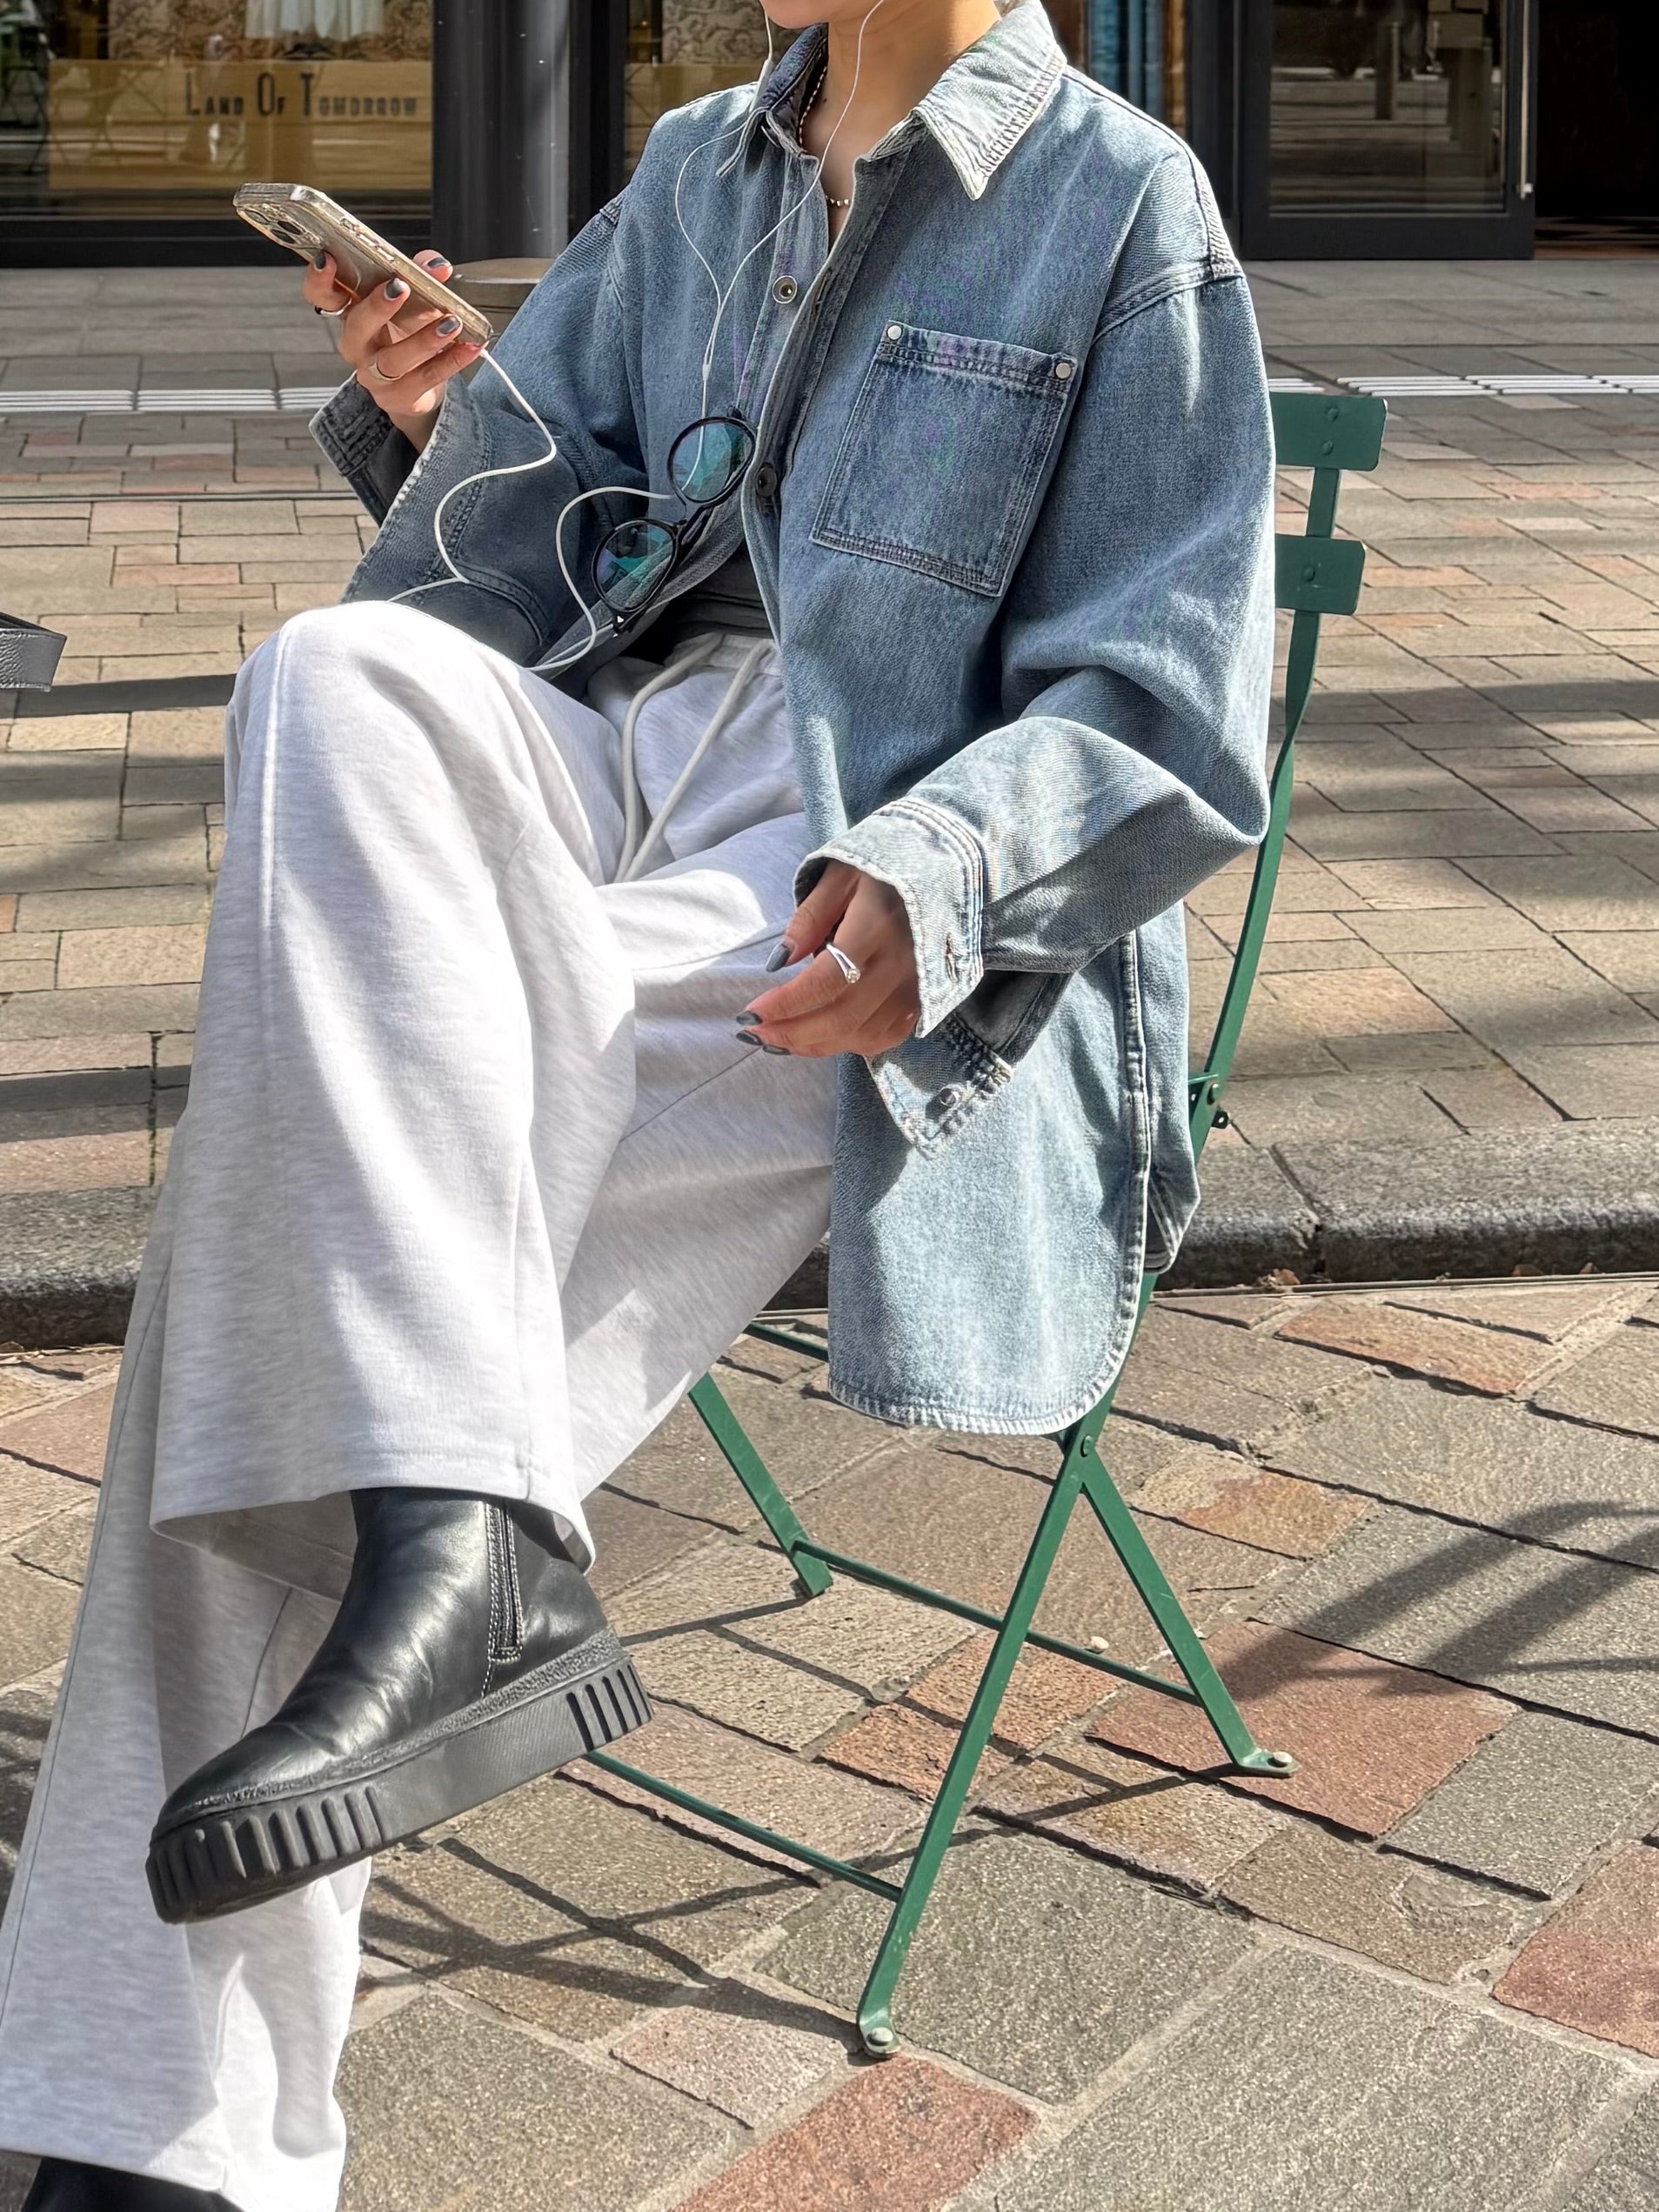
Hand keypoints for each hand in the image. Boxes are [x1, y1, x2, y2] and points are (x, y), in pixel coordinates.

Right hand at [302, 247, 481, 451]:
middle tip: (401, 288)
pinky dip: (453, 361)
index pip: (322, 296)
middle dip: (378, 306)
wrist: (415, 387)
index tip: (328, 259)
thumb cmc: (405, 333)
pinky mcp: (400, 397)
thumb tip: (437, 265)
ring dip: (424, 340)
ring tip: (452, 322)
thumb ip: (420, 276)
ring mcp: (374, 375)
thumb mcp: (410, 301)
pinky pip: (427, 378)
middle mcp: (356, 345)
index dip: (319, 279)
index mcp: (351, 313)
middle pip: (357, 326)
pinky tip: (472, 346)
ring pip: (394, 360)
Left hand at [740, 863, 919, 1058]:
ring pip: (860, 1035)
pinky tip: (816, 1039)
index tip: (750, 1013)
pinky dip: (846, 1046)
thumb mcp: (839, 877)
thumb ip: (809, 918)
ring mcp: (917, 989)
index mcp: (878, 928)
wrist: (944, 874)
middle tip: (753, 1033)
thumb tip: (779, 961)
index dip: (786, 1004)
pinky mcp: (923, 1003)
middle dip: (790, 1032)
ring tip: (776, 1040)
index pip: (826, 981)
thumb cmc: (883, 873)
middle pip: (841, 1017)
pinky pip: (882, 1039)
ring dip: (812, 1045)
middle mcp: (901, 965)